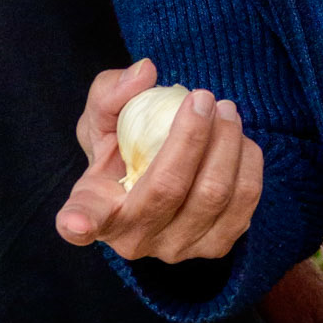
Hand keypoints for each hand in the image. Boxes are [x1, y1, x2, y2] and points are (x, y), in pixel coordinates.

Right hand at [56, 57, 262, 262]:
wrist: (156, 178)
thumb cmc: (121, 148)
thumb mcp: (103, 117)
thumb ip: (113, 91)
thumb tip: (145, 73)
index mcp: (97, 208)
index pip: (85, 219)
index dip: (79, 223)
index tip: (76, 221)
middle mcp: (134, 240)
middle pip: (170, 189)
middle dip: (194, 135)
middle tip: (204, 97)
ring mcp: (176, 248)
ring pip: (214, 196)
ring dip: (228, 143)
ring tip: (226, 110)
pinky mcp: (215, 247)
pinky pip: (244, 205)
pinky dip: (247, 164)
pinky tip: (237, 141)